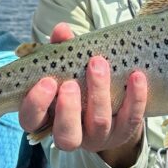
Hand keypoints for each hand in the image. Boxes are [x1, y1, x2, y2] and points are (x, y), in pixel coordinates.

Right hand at [18, 23, 147, 167]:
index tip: (48, 81)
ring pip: (99, 124)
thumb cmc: (77, 83)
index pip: (31, 121)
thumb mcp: (65, 68)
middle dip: (68, 109)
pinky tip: (136, 76)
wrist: (108, 106)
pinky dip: (135, 98)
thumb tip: (62, 30)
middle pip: (67, 136)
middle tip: (70, 84)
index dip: (37, 104)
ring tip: (98, 64)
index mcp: (47, 120)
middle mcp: (71, 135)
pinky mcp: (123, 133)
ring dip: (99, 93)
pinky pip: (130, 120)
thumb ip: (60, 50)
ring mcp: (98, 137)